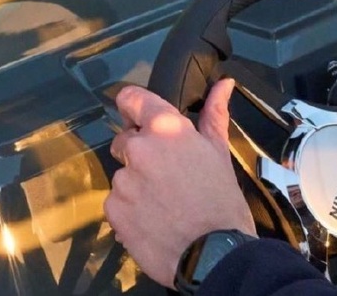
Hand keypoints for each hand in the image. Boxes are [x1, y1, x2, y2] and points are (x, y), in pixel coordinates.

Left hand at [104, 79, 256, 287]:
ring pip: (122, 174)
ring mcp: (122, 181)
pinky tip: (152, 219)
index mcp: (166, 129)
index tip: (138, 115)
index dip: (134, 106)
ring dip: (136, 184)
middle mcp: (138, 149)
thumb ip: (215, 115)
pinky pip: (116, 202)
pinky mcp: (113, 210)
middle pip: (126, 141)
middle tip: (167, 175)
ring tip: (163, 203)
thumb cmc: (221, 201)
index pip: (132, 99)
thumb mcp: (220, 153)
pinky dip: (130, 209)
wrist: (213, 253)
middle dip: (141, 154)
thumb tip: (224, 84)